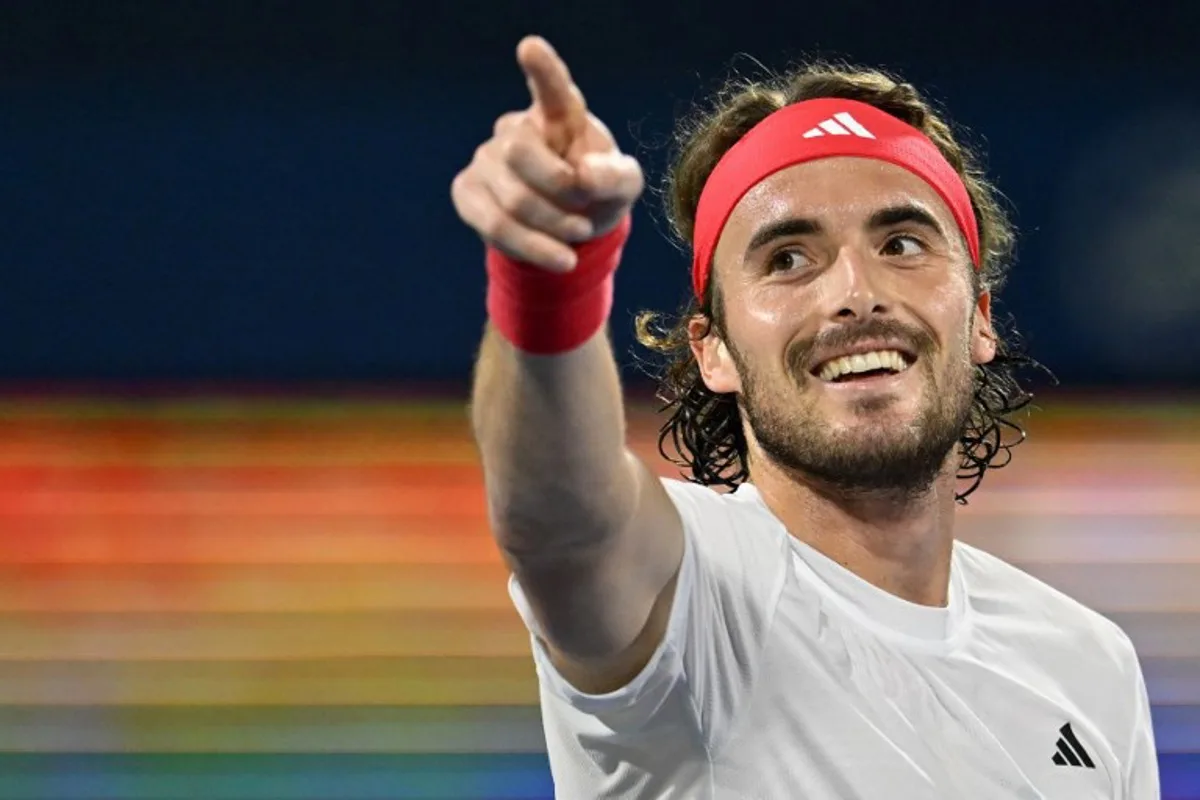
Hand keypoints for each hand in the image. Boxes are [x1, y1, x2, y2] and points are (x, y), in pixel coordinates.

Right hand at [451, 36, 643, 271]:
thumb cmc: (598, 192)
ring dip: (553, 230)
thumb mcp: (624, 187)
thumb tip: (581, 175)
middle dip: (560, 193)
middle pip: (522, 154)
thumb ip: (615, 177)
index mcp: (559, 114)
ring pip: (512, 200)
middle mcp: (516, 128)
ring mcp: (485, 158)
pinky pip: (494, 225)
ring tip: (577, 239)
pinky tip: (557, 256)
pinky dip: (532, 247)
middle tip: (586, 218)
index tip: (530, 48)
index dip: (542, 69)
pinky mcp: (466, 191)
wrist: (568, 229)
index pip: (551, 88)